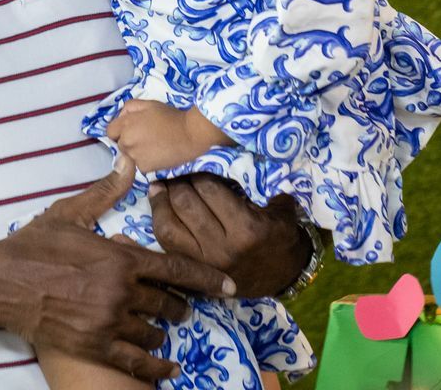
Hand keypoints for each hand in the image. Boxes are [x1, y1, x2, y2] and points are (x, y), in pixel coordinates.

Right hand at [0, 161, 236, 381]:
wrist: (0, 282)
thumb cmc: (34, 245)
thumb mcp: (70, 213)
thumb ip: (105, 192)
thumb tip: (128, 162)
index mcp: (120, 257)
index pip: (176, 268)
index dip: (207, 279)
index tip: (230, 287)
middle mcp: (121, 291)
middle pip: (169, 302)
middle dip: (180, 305)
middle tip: (183, 306)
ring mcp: (108, 322)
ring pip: (154, 331)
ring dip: (163, 330)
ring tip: (164, 328)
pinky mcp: (93, 346)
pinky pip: (134, 361)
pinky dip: (155, 366)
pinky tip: (167, 366)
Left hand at [106, 100, 230, 172]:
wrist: (190, 134)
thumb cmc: (170, 116)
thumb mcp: (148, 104)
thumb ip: (129, 108)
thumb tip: (121, 117)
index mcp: (125, 126)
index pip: (110, 132)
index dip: (120, 130)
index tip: (132, 129)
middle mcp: (126, 143)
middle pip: (120, 144)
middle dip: (129, 140)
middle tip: (146, 137)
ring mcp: (135, 157)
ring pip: (129, 156)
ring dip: (136, 152)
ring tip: (153, 146)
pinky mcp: (145, 169)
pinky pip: (139, 165)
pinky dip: (146, 161)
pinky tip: (158, 155)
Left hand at [149, 174, 312, 298]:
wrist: (282, 279)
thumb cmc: (280, 238)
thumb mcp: (282, 211)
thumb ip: (265, 187)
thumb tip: (236, 161)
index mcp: (246, 229)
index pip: (210, 190)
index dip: (198, 172)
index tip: (196, 164)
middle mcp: (222, 247)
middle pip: (186, 204)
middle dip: (178, 183)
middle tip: (176, 172)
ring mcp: (204, 262)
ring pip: (169, 226)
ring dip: (161, 202)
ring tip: (159, 186)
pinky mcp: (193, 270)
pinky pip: (166, 244)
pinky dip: (159, 222)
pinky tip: (158, 207)